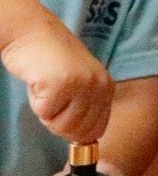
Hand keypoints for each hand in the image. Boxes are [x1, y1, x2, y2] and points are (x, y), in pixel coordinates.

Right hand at [1, 14, 112, 142]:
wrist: (33, 34)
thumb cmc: (50, 62)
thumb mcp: (79, 85)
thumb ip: (85, 108)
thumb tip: (84, 140)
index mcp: (106, 88)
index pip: (96, 130)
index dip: (74, 132)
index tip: (62, 116)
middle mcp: (99, 85)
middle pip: (77, 131)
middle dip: (57, 122)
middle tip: (51, 98)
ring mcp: (82, 84)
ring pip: (61, 126)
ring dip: (47, 112)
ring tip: (47, 87)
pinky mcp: (62, 83)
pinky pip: (44, 113)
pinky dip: (36, 102)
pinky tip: (40, 81)